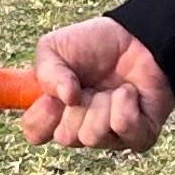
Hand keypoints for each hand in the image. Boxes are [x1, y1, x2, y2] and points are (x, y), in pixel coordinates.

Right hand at [24, 15, 172, 152]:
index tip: (50, 97)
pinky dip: (125, 103)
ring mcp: (110, 137)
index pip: (35, 134)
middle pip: (65, 137)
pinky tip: (129, 92)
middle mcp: (81, 130)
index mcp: (56, 113)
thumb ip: (46, 71)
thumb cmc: (93, 44)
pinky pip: (124, 127)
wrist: (136, 37)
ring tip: (110, 88)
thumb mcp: (54, 48)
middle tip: (86, 87)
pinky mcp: (139, 137)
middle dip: (76, 107)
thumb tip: (66, 98)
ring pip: (93, 135)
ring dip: (101, 104)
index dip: (41, 117)